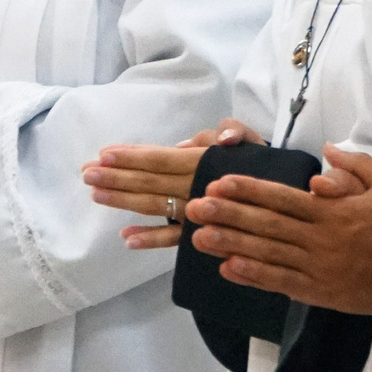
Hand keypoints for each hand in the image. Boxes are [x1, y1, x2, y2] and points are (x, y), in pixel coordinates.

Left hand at [85, 117, 257, 249]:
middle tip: (86, 173)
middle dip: (117, 177)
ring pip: (156, 207)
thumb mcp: (247, 138)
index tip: (103, 154)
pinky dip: (151, 239)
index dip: (132, 156)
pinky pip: (174, 239)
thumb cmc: (258, 161)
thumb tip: (191, 143)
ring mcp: (198, 213)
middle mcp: (197, 187)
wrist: (285, 196)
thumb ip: (226, 132)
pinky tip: (126, 239)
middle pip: (151, 182)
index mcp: (204, 161)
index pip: (161, 158)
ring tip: (96, 195)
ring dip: (124, 202)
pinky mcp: (202, 232)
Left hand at [183, 145, 371, 314]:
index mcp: (331, 211)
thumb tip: (326, 150)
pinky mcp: (317, 291)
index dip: (248, 189)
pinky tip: (228, 268)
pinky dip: (253, 276)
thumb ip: (356, 166)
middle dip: (228, 214)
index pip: (281, 198)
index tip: (219, 182)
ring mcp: (315, 267)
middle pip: (266, 224)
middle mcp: (317, 238)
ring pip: (266, 254)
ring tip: (198, 237)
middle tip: (194, 206)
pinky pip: (280, 282)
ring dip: (230, 244)